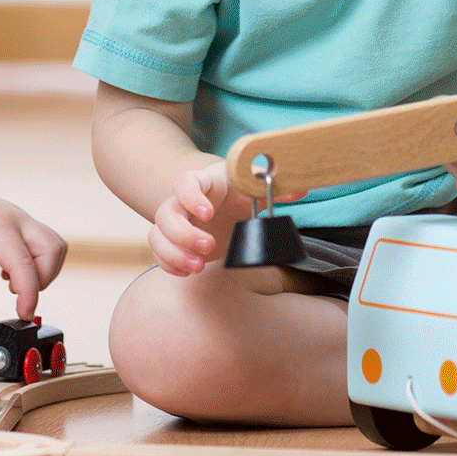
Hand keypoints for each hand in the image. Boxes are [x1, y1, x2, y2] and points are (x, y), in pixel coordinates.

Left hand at [0, 181, 66, 320]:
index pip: (25, 264)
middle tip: (17, 297)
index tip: (22, 315)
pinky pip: (41, 240)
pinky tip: (7, 271)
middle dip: (42, 279)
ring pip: (52, 244)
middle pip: (53, 250)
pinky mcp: (16, 220)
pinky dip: (35, 261)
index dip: (29, 294)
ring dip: (43, 269)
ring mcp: (18, 216)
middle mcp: (15, 218)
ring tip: (12, 283)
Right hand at [145, 160, 307, 275]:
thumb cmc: (241, 192)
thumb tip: (299, 189)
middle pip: (165, 212)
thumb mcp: (256, 188)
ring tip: (198, 267)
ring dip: (172, 253)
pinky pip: (157, 252)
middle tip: (208, 246)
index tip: (208, 212)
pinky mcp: (174, 243)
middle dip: (183, 233)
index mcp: (204, 183)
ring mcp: (176, 223)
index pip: (184, 183)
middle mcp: (183, 202)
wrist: (225, 201)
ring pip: (156, 234)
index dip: (191, 196)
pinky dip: (168, 264)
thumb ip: (274, 189)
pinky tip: (188, 272)